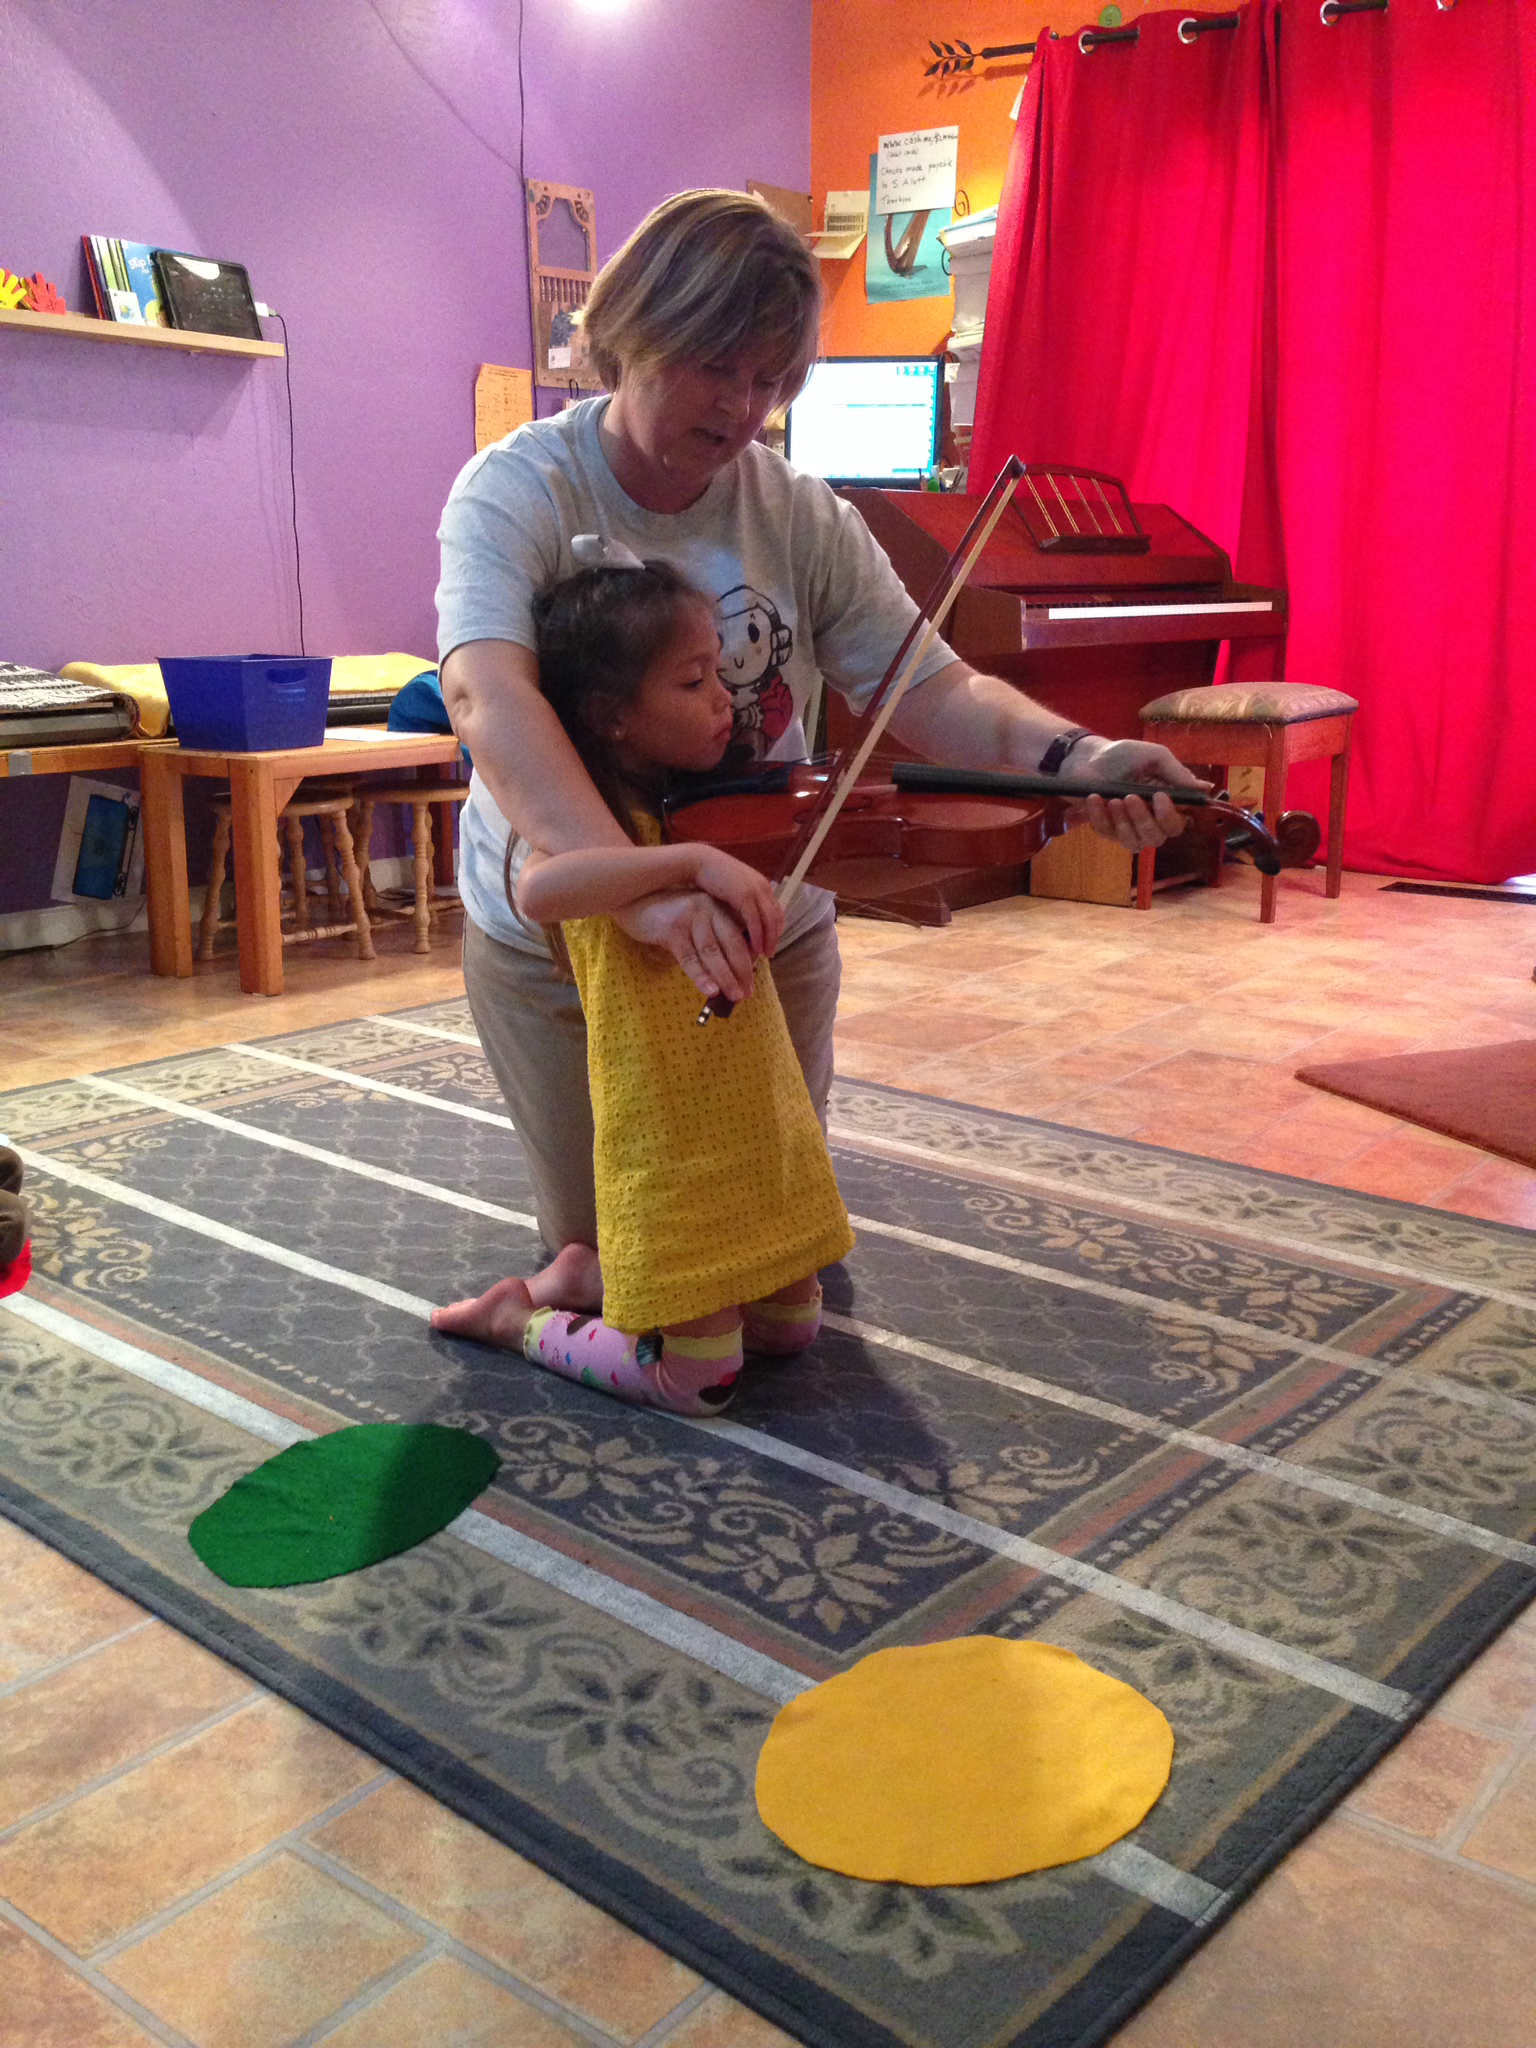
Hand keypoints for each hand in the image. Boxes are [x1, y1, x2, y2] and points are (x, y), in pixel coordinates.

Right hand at [613, 888, 760, 1004]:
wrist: (634, 903)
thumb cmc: (667, 917)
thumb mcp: (694, 921)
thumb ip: (711, 937)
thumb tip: (731, 972)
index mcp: (718, 908)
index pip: (740, 937)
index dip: (748, 962)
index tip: (750, 984)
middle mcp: (708, 909)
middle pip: (732, 945)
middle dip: (741, 973)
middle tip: (746, 994)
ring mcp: (690, 918)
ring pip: (712, 953)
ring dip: (725, 977)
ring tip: (734, 996)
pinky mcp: (672, 930)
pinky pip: (689, 958)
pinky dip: (701, 976)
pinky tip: (710, 990)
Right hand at [688, 847, 784, 959]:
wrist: (699, 862)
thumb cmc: (711, 878)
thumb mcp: (733, 890)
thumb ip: (741, 902)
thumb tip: (743, 921)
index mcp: (761, 884)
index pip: (776, 911)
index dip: (775, 929)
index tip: (770, 943)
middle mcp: (762, 887)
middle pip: (776, 916)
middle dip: (774, 937)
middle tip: (770, 953)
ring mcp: (755, 890)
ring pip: (769, 920)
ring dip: (768, 939)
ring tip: (764, 954)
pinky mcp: (744, 895)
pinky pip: (755, 920)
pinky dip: (757, 935)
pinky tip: (754, 947)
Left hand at [1064, 737, 1210, 851]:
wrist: (1087, 759)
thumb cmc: (1124, 756)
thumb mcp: (1153, 756)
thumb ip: (1176, 772)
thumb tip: (1206, 788)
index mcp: (1167, 803)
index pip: (1179, 823)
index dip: (1171, 816)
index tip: (1160, 797)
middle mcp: (1151, 820)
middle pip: (1158, 837)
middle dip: (1143, 818)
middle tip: (1129, 796)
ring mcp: (1129, 828)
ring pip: (1135, 842)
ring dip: (1123, 821)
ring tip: (1112, 798)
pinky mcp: (1108, 831)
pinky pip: (1108, 835)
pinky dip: (1100, 816)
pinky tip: (1095, 798)